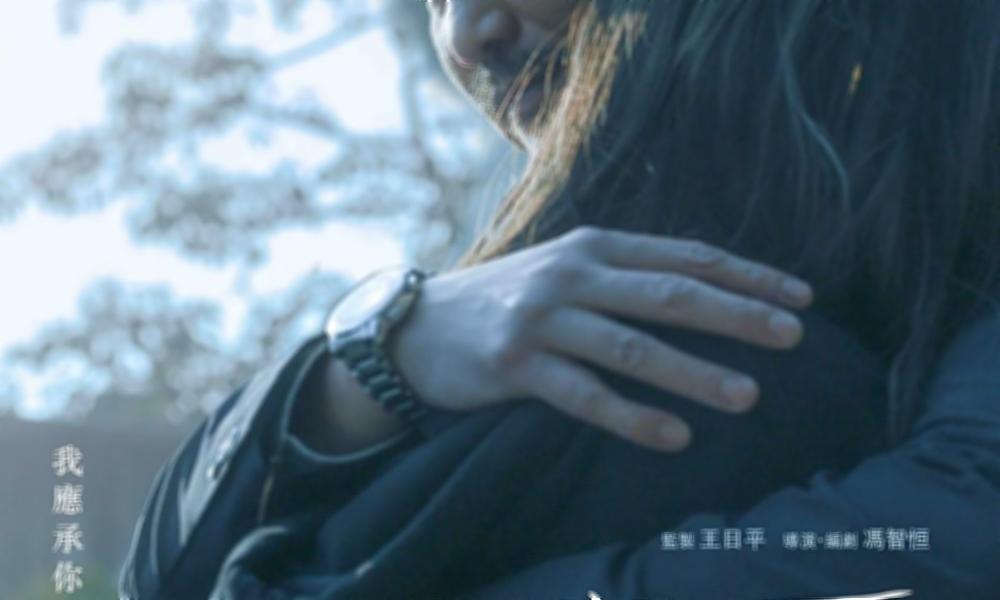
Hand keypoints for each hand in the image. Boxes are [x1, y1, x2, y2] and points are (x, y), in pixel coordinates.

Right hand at [388, 226, 812, 452]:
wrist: (418, 326)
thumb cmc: (506, 301)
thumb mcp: (564, 270)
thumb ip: (622, 274)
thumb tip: (702, 289)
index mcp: (593, 246)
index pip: (684, 256)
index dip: (745, 275)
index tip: (799, 297)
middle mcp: (571, 274)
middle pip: (668, 294)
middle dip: (736, 315)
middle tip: (794, 338)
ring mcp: (542, 319)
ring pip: (631, 346)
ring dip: (693, 372)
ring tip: (748, 397)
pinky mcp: (515, 364)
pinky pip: (584, 395)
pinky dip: (632, 417)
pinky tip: (674, 437)